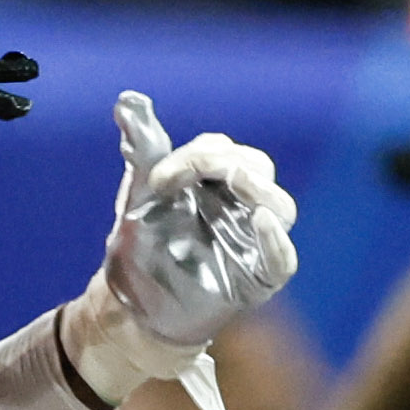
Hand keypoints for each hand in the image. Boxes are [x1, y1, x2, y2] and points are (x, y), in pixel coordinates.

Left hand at [63, 93, 297, 406]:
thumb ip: (143, 149)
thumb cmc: (140, 248)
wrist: (128, 308)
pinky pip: (282, 259)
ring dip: (260, 192)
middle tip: (194, 171)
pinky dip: (276, 241)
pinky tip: (261, 222)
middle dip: (227, 164)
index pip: (223, 150)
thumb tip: (127, 100)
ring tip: (237, 182)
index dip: (196, 156)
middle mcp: (240, 206)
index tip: (158, 179)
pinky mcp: (256, 278)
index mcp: (214, 182)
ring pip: (279, 208)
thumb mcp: (138, 197)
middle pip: (257, 170)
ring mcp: (252, 241)